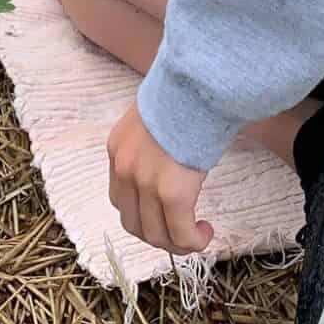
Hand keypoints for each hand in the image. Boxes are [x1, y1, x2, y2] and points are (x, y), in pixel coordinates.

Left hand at [108, 100, 210, 254]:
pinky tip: (205, 232)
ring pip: (155, 235)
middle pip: (133, 223)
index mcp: (118, 148)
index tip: (166, 214)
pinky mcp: (172, 193)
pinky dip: (193, 241)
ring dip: (177, 242)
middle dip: (158, 234)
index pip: (121, 199)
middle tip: (182, 230)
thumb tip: (169, 159)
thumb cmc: (186, 94)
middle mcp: (125, 168)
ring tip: (197, 233)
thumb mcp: (155, 118)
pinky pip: (180, 234)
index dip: (144, 214)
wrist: (200, 81)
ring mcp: (145, 182)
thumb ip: (152, 143)